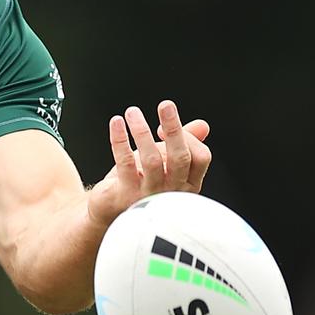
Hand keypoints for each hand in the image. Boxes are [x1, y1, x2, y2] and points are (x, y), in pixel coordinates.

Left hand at [87, 100, 211, 227]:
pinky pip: (124, 162)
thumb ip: (185, 143)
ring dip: (142, 131)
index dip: (187, 137)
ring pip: (152, 160)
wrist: (110, 210)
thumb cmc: (142, 182)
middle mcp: (172, 192)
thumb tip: (203, 125)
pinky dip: (120, 140)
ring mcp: (149, 195)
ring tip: (132, 112)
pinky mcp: (124, 195)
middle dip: (174, 128)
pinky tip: (116, 122)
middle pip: (180, 157)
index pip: (201, 157)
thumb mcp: (165, 161)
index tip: (163, 128)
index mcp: (188, 183)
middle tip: (166, 105)